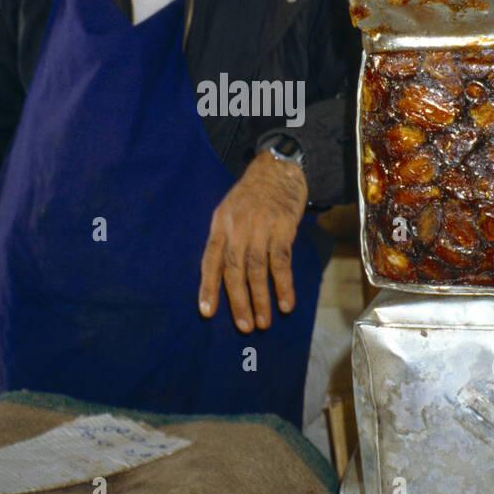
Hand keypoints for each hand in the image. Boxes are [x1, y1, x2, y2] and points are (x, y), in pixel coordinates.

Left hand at [199, 150, 308, 331]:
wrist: (279, 167)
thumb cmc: (253, 193)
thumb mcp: (229, 210)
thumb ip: (226, 239)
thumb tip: (223, 274)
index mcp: (220, 225)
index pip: (210, 260)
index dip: (208, 287)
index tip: (206, 312)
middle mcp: (237, 228)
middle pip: (234, 270)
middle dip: (238, 301)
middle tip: (244, 326)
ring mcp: (260, 228)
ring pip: (256, 270)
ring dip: (260, 298)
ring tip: (263, 322)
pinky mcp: (282, 228)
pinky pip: (281, 262)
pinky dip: (283, 284)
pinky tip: (286, 303)